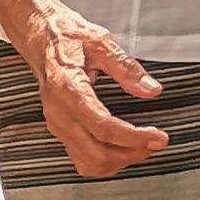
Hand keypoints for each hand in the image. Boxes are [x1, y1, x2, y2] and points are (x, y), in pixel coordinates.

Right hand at [27, 0, 168, 174]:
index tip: (158, 138)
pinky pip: (81, 158)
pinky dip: (104, 162)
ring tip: (143, 147)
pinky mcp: (59, 129)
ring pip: (88, 162)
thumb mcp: (101, 42)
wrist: (41, 39)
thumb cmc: (68, 37)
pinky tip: (122, 150)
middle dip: (131, 152)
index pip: (103, 127)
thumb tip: (151, 89)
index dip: (134, 137)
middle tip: (156, 143)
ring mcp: (57, 124)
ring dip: (119, 161)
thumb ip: (127, 67)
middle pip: (97, 152)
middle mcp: (59, 113)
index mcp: (69, 90)